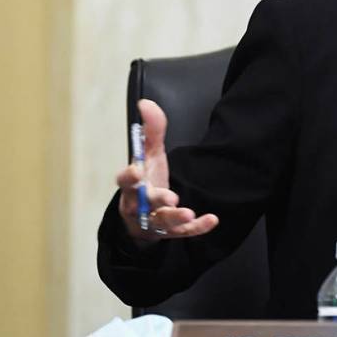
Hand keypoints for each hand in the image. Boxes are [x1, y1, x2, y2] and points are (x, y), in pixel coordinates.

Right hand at [115, 99, 218, 242]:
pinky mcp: (170, 232)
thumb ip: (151, 131)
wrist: (147, 216)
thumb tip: (146, 103)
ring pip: (162, 222)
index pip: (124, 181)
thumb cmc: (147, 181)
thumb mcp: (149, 155)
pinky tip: (212, 220)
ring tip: (188, 213)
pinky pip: (183, 233)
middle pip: (142, 204)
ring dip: (175, 217)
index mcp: (131, 185)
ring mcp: (153, 220)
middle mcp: (138, 205)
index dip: (129, 177)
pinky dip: (197, 228)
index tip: (136, 171)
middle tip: (170, 197)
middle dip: (156, 199)